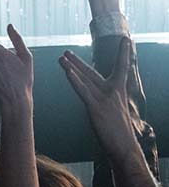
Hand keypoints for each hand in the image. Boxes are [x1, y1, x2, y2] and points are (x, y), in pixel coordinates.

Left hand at [59, 39, 141, 162]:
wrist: (124, 147)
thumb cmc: (119, 132)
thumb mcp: (115, 111)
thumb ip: (108, 100)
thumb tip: (100, 96)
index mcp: (119, 91)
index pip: (121, 67)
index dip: (123, 53)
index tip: (126, 39)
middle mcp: (112, 91)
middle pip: (92, 72)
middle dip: (78, 62)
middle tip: (65, 51)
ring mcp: (104, 98)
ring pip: (85, 79)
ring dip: (71, 67)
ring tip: (60, 57)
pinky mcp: (96, 107)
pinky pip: (83, 91)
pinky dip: (74, 80)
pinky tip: (67, 72)